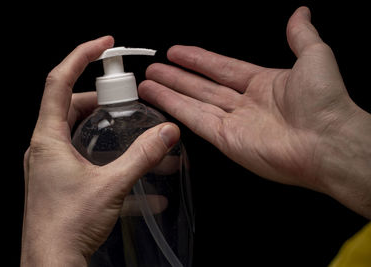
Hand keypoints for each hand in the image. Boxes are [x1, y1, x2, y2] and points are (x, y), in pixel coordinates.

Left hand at [21, 36, 179, 265]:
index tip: (104, 45)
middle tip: (125, 100)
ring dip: (103, 127)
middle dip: (100, 98)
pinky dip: (102, 153)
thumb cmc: (68, 225)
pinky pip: (81, 155)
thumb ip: (142, 156)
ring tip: (130, 131)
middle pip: (70, 105)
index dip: (81, 56)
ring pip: (77, 130)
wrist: (52, 263)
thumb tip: (167, 133)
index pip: (59, 81)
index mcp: (48, 138)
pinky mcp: (59, 180)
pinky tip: (129, 170)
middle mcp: (45, 147)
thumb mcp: (111, 185)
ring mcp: (51, 164)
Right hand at [139, 7, 370, 217]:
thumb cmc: (326, 103)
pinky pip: (196, 121)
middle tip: (156, 69)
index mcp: (264, 85)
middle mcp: (246, 104)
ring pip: (194, 103)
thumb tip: (300, 13)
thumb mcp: (315, 57)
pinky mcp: (226, 140)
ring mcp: (235, 123)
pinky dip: (176, 109)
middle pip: (203, 86)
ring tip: (148, 83)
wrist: (328, 142)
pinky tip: (159, 99)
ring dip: (170, 92)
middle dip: (177, 76)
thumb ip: (301, 35)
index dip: (198, 59)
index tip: (178, 52)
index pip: (222, 68)